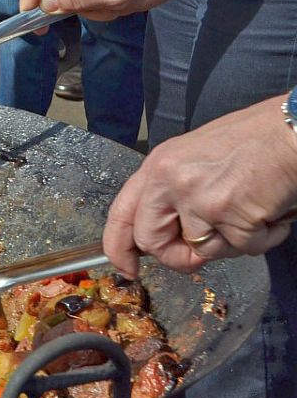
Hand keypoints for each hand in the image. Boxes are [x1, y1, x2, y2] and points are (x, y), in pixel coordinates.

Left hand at [104, 95, 296, 277]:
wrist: (294, 128)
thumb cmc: (255, 140)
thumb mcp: (194, 157)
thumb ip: (173, 193)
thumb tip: (168, 233)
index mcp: (158, 166)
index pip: (121, 213)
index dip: (118, 248)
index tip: (127, 268)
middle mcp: (170, 181)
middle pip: (151, 242)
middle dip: (177, 258)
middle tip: (202, 253)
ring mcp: (199, 198)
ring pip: (202, 251)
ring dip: (233, 242)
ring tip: (252, 211)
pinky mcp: (231, 214)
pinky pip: (243, 248)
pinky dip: (265, 238)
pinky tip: (273, 212)